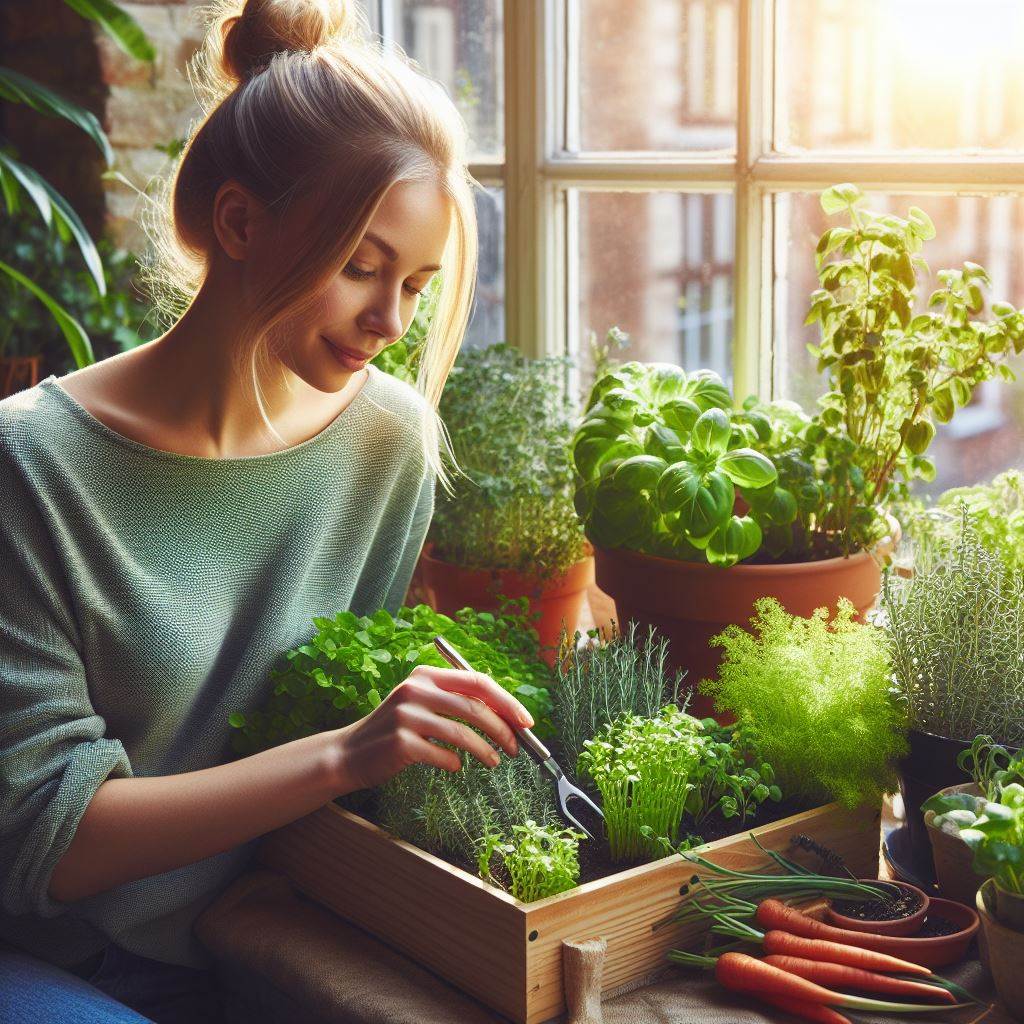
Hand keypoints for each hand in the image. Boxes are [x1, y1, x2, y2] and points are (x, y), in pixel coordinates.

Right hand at [328, 665, 535, 793]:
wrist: (350, 753)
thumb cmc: (396, 731)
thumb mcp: (422, 704)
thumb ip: (456, 702)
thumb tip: (507, 715)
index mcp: (426, 675)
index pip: (477, 682)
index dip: (507, 702)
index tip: (526, 722)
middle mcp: (416, 689)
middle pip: (474, 707)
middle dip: (502, 730)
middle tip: (516, 748)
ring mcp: (406, 715)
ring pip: (462, 733)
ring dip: (485, 751)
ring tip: (494, 761)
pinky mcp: (401, 742)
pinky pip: (443, 755)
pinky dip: (456, 764)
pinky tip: (456, 766)